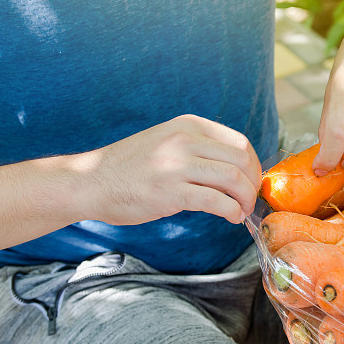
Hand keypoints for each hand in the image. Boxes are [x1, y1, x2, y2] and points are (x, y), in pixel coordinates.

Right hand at [79, 114, 261, 224]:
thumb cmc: (130, 167)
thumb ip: (197, 148)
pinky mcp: (170, 191)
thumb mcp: (167, 142)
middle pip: (241, 159)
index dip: (253, 165)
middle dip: (252, 183)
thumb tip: (235, 167)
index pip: (239, 142)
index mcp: (188, 126)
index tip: (251, 181)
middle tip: (249, 199)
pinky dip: (231, 212)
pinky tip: (230, 218)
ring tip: (241, 211)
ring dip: (245, 199)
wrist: (91, 181)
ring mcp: (177, 165)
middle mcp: (185, 140)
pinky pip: (216, 201)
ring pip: (233, 179)